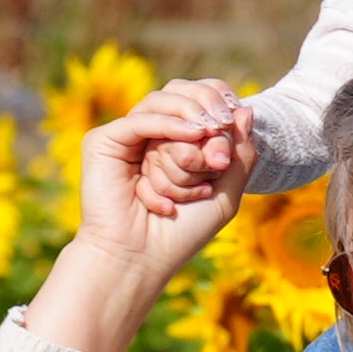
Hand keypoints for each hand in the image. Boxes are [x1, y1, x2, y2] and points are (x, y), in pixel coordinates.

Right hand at [31, 81, 252, 351]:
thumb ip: (240, 153)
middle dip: (210, 113)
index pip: (200, 99)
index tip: (236, 119)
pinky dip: (169, 125)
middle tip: (223, 133)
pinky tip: (193, 134)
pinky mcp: (104, 141)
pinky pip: (141, 120)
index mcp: (176, 141)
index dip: (220, 100)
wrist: (143, 257)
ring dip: (193, 128)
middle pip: (183, 94)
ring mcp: (127, 136)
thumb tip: (248, 108)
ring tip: (209, 151)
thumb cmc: (183, 232)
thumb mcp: (227, 192)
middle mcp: (151, 134)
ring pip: (164, 104)